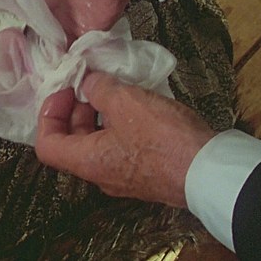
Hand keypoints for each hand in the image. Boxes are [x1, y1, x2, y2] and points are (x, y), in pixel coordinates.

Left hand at [34, 71, 215, 207]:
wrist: (212, 172)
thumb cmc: (164, 139)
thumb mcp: (126, 102)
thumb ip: (99, 89)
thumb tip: (88, 83)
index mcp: (87, 162)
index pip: (47, 145)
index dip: (49, 114)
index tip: (65, 90)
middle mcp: (101, 174)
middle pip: (71, 142)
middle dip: (75, 109)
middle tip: (88, 83)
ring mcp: (124, 176)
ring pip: (97, 143)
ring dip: (98, 114)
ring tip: (113, 88)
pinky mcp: (145, 172)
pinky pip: (120, 146)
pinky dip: (119, 123)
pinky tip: (136, 103)